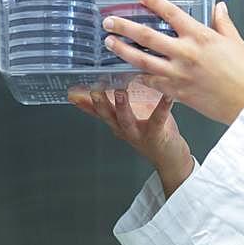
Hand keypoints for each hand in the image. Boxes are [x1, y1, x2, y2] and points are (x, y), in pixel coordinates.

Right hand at [68, 85, 194, 196]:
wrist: (170, 159)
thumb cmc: (154, 133)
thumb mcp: (132, 118)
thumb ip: (121, 104)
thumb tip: (113, 85)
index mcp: (117, 123)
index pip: (97, 112)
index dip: (85, 103)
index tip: (73, 92)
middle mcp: (124, 129)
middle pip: (107, 115)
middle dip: (99, 103)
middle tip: (94, 89)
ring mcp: (139, 133)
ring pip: (126, 120)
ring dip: (121, 106)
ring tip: (120, 92)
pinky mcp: (156, 134)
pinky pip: (158, 119)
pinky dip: (163, 107)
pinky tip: (168, 96)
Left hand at [101, 0, 243, 125]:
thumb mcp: (235, 41)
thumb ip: (223, 23)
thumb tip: (218, 8)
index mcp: (200, 36)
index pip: (171, 13)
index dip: (154, 2)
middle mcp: (185, 53)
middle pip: (147, 35)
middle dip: (124, 27)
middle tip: (110, 22)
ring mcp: (178, 73)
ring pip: (142, 59)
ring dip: (123, 50)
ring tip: (110, 43)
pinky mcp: (176, 92)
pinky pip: (151, 81)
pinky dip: (139, 76)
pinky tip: (130, 71)